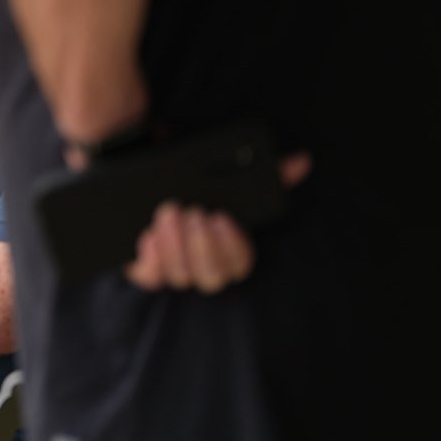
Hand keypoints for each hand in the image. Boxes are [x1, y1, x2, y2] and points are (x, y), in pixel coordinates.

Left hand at [124, 155, 311, 293]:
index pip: (240, 263)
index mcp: (227, 245)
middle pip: (212, 277)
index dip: (232, 246)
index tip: (221, 217)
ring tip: (168, 213)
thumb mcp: (220, 167)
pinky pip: (148, 277)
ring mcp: (173, 266)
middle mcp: (202, 262)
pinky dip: (150, 259)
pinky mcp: (145, 265)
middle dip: (203, 247)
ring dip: (175, 247)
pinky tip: (149, 235)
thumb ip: (262, 169)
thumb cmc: (188, 175)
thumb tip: (299, 162)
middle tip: (192, 213)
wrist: (142, 167)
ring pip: (180, 277)